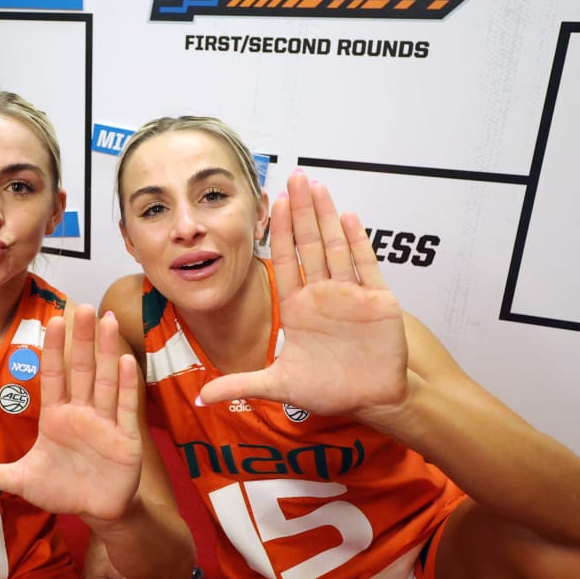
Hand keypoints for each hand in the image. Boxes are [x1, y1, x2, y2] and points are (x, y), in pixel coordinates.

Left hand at [0, 305, 142, 521]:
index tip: (52, 319)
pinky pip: (126, 407)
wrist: (97, 510)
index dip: (53, 349)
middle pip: (82, 369)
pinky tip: (127, 360)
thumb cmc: (61, 489)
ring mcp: (106, 423)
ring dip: (107, 350)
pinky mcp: (126, 438)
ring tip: (107, 320)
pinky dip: (127, 385)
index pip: (53, 376)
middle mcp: (82, 413)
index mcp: (56, 417)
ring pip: (106, 380)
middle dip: (81, 339)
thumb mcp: (20, 481)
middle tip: (81, 306)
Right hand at [82, 536, 140, 578]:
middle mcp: (87, 575)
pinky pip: (111, 563)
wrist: (103, 525)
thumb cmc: (106, 551)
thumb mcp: (118, 573)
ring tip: (117, 555)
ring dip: (120, 566)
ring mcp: (92, 565)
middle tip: (120, 560)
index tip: (121, 567)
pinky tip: (115, 551)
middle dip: (121, 573)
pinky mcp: (96, 556)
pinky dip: (116, 559)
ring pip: (114, 572)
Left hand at [198, 170, 408, 418]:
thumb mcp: (280, 386)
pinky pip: (366, 264)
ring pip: (336, 246)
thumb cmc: (330, 392)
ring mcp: (350, 294)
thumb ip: (242, 384)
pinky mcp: (377, 300)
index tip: (272, 203)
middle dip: (300, 210)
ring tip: (316, 186)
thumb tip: (202, 396)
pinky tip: (349, 216)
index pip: (285, 260)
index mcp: (298, 308)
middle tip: (294, 178)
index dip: (278, 231)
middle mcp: (323, 295)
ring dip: (327, 216)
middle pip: (309, 244)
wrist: (373, 401)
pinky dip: (358, 241)